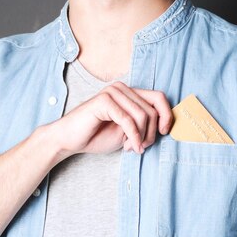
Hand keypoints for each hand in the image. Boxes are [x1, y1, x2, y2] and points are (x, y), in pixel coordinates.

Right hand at [47, 82, 172, 158]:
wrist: (69, 140)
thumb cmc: (96, 135)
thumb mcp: (127, 130)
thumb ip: (143, 123)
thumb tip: (164, 125)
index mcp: (128, 92)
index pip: (158, 97)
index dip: (167, 115)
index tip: (163, 133)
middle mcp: (121, 88)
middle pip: (152, 109)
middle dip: (151, 133)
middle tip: (141, 147)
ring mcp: (112, 92)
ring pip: (143, 115)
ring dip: (142, 136)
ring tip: (133, 147)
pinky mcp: (104, 101)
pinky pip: (128, 120)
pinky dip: (133, 136)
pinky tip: (130, 147)